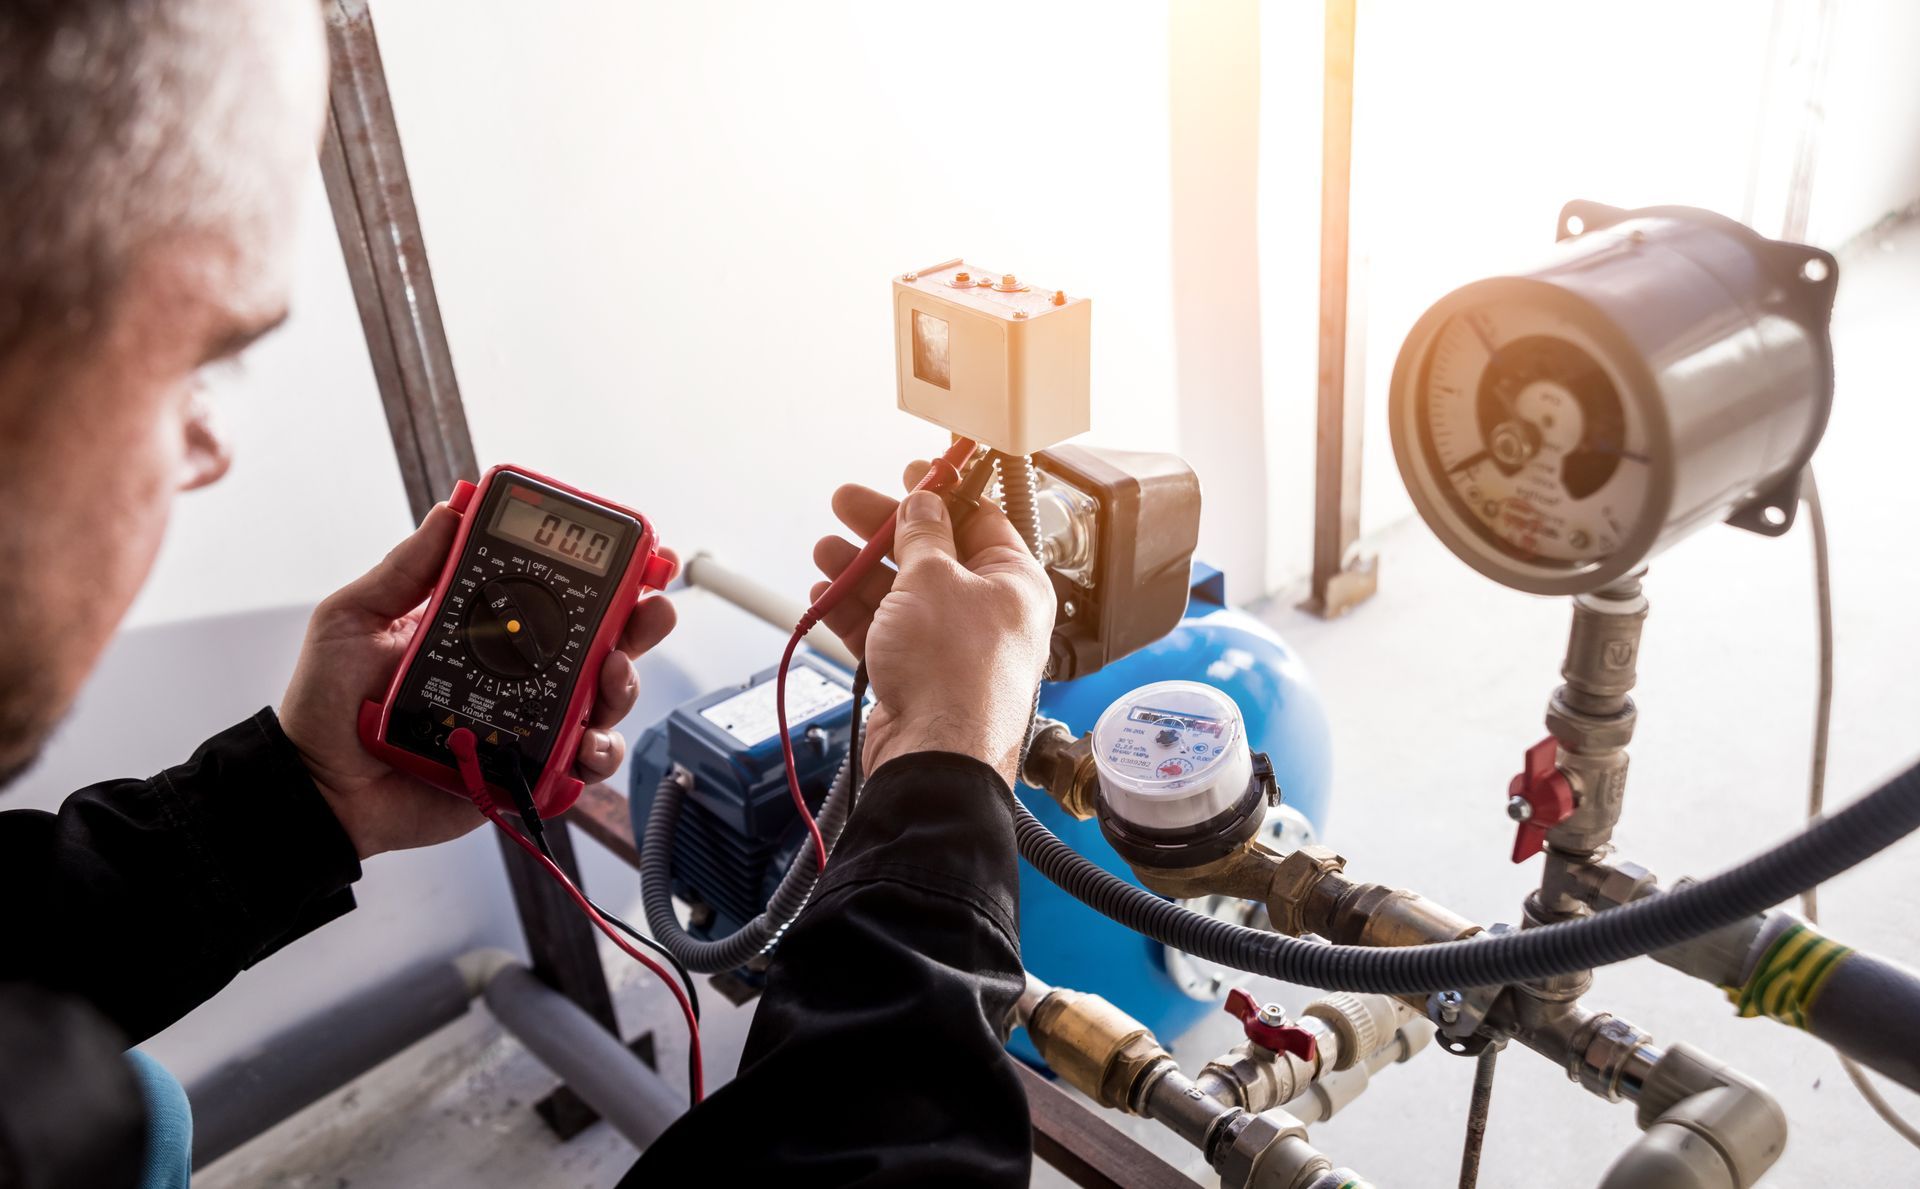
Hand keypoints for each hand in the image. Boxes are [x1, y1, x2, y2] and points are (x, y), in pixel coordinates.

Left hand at [280, 504, 677, 858]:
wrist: (317, 787)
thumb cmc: (329, 704)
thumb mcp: (356, 618)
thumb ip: (406, 568)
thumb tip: (451, 510)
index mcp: (483, 632)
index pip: (553, 598)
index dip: (600, 579)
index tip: (634, 559)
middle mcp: (514, 676)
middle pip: (597, 646)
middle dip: (638, 627)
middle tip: (650, 614)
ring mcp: (525, 724)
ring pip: (602, 702)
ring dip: (623, 686)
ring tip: (611, 679)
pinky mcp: (525, 771)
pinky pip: (580, 763)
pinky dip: (597, 753)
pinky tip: (586, 745)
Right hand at [812, 464, 1053, 790]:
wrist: (936, 755)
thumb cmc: (954, 673)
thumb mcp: (933, 578)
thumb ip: (923, 535)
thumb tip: (923, 503)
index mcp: (1014, 582)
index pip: (980, 520)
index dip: (942, 492)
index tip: (911, 473)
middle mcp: (989, 613)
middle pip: (932, 555)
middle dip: (885, 529)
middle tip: (848, 504)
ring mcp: (952, 647)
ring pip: (902, 594)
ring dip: (860, 569)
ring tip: (826, 550)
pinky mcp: (920, 676)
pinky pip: (886, 633)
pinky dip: (855, 614)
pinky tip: (826, 596)